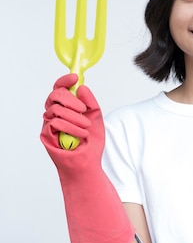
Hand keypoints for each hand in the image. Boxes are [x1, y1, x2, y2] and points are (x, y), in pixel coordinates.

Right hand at [40, 74, 134, 242]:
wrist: (88, 166)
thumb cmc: (91, 144)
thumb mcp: (96, 119)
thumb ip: (90, 103)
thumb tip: (82, 88)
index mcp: (66, 109)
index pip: (60, 89)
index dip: (64, 81)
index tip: (74, 77)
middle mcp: (54, 114)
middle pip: (54, 95)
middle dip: (69, 99)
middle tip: (83, 109)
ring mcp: (48, 124)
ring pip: (56, 109)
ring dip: (74, 118)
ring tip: (86, 129)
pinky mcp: (46, 135)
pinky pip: (55, 123)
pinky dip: (70, 128)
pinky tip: (80, 135)